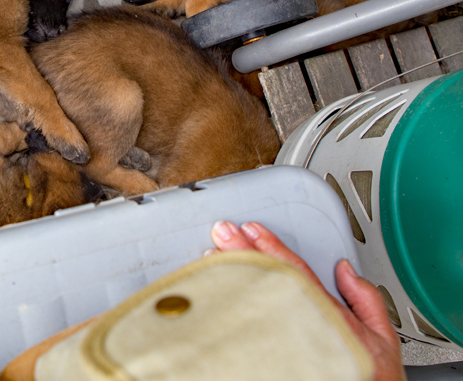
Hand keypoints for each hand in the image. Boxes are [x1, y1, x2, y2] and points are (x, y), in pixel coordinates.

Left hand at [208, 221, 405, 380]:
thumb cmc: (370, 380)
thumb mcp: (383, 339)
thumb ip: (365, 299)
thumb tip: (344, 269)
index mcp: (328, 314)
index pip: (295, 271)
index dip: (272, 247)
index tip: (252, 231)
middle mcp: (303, 324)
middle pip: (268, 281)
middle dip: (244, 253)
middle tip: (223, 234)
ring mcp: (286, 341)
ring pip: (254, 302)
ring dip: (233, 276)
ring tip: (214, 257)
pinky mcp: (275, 358)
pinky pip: (249, 330)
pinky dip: (232, 308)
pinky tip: (218, 295)